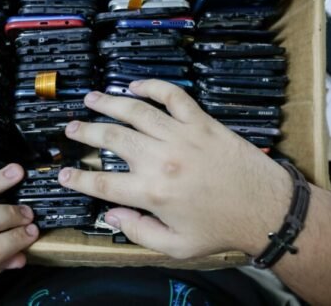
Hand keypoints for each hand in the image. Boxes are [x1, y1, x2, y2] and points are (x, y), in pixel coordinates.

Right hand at [59, 79, 291, 258]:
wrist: (266, 208)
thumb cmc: (223, 228)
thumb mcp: (177, 245)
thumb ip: (138, 231)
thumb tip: (111, 216)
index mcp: (153, 193)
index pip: (102, 184)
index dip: (78, 179)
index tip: (63, 174)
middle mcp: (161, 159)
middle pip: (112, 138)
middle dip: (85, 131)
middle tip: (72, 128)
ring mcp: (181, 136)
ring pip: (135, 111)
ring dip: (109, 103)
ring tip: (92, 98)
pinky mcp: (201, 122)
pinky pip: (173, 96)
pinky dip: (153, 86)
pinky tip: (136, 85)